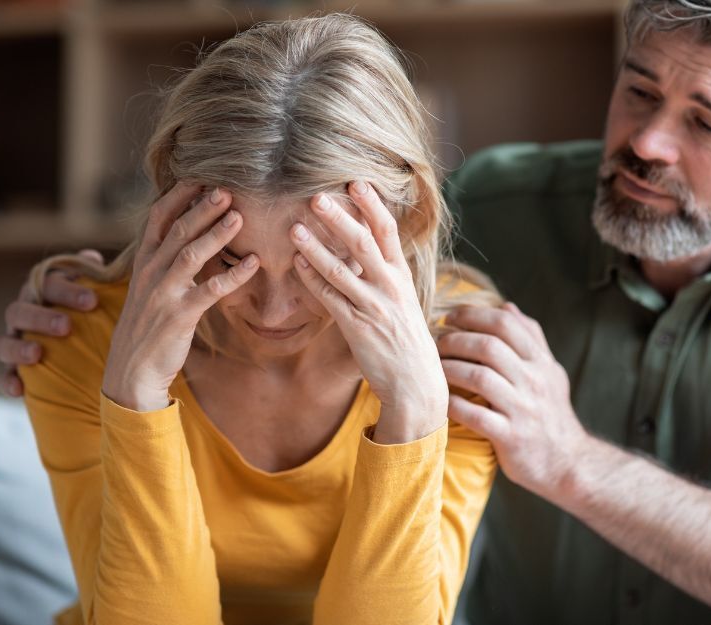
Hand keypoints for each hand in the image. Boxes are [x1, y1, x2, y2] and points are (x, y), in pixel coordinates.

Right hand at [0, 249, 103, 396]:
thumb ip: (97, 277)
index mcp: (44, 292)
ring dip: (18, 346)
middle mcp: (25, 314)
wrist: (90, 352)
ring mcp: (15, 342)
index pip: (47, 283)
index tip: (92, 301)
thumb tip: (94, 258)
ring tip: (37, 353)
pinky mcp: (14, 371)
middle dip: (41, 317)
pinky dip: (7, 381)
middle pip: (20, 310)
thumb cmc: (96, 315)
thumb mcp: (100, 295)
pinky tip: (18, 389)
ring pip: (4, 341)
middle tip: (66, 326)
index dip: (66, 290)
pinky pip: (3, 376)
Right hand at [102, 184, 259, 411]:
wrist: (131, 371)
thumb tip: (188, 234)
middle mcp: (151, 272)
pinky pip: (210, 291)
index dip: (180, 195)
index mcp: (144, 261)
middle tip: (227, 186)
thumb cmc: (148, 326)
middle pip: (178, 230)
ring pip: (191, 255)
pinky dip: (233, 275)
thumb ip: (165, 260)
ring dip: (217, 233)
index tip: (201, 175)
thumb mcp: (149, 288)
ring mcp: (164, 293)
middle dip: (202, 206)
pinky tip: (254, 264)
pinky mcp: (179, 316)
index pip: (158, 218)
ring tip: (240, 216)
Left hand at [290, 181, 447, 444]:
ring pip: (341, 271)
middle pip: (364, 244)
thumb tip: (369, 246)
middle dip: (340, 219)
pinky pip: (331, 300)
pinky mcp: (358, 329)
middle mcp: (390, 288)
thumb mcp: (404, 300)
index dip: (373, 205)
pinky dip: (313, 281)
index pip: (388, 232)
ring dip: (316, 248)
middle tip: (316, 196)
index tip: (356, 182)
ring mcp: (374, 308)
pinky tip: (297, 265)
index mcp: (402, 276)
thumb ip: (386, 274)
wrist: (416, 383)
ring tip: (294, 228)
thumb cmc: (406, 340)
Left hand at [437, 303, 588, 494]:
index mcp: (540, 362)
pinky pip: (475, 415)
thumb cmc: (551, 414)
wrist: (568, 462)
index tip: (449, 318)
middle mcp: (533, 381)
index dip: (472, 315)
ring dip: (449, 368)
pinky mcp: (510, 437)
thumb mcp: (549, 371)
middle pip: (489, 346)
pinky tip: (440, 400)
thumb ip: (530, 339)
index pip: (506, 323)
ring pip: (479, 377)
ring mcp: (522, 409)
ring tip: (434, 368)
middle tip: (436, 343)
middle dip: (455, 340)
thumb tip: (506, 306)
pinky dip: (452, 404)